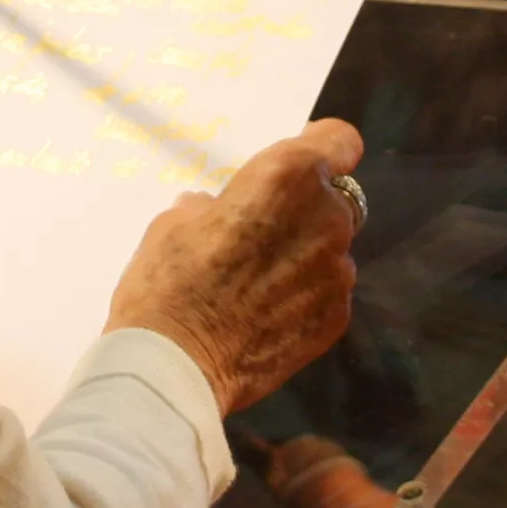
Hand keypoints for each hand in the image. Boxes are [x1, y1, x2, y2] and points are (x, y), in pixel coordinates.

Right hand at [106, 119, 364, 414]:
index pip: (339, 141)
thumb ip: (218, 206)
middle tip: (262, 232)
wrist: (174, 366)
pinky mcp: (337, 317)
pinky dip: (305, 296)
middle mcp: (326, 218)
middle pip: (334, 198)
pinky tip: (266, 314)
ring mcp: (337, 271)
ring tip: (258, 282)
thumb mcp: (177, 222)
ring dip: (305, 254)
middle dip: (304, 209)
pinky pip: (327, 291)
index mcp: (287, 177)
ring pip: (332, 248)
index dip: (321, 148)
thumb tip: (217, 212)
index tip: (301, 163)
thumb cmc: (167, 282)